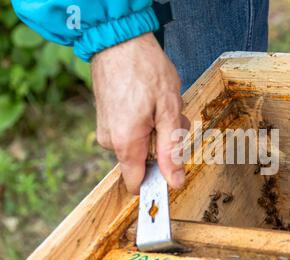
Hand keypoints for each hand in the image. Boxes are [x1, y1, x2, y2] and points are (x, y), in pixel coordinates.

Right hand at [92, 33, 189, 193]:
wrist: (118, 39)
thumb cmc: (145, 70)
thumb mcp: (168, 111)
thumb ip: (171, 150)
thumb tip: (174, 182)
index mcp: (126, 143)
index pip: (137, 183)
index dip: (156, 181)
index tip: (173, 169)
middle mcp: (111, 141)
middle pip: (144, 160)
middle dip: (164, 145)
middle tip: (175, 119)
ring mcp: (106, 128)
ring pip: (139, 143)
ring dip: (157, 130)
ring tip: (164, 104)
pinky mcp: (107, 117)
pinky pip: (130, 130)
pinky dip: (145, 121)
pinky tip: (152, 101)